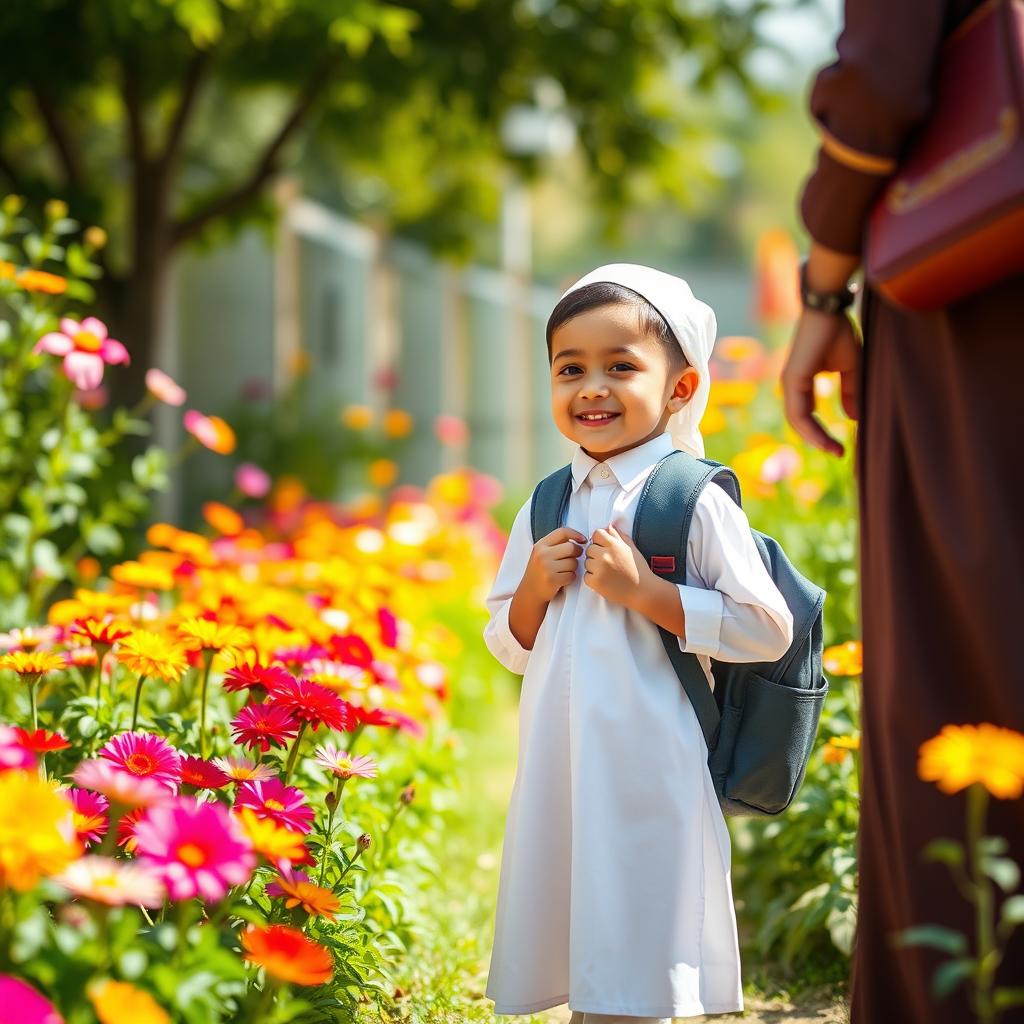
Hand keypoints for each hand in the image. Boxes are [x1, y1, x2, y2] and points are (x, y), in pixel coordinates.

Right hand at [525, 526, 586, 601]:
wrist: (529, 591)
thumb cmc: (540, 571)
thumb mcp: (542, 553)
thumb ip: (556, 544)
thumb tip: (579, 539)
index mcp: (541, 545)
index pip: (562, 532)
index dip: (576, 534)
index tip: (583, 540)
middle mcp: (542, 554)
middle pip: (571, 547)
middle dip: (577, 553)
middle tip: (574, 558)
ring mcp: (546, 567)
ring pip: (573, 562)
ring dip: (573, 567)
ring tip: (565, 570)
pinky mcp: (552, 580)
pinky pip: (572, 575)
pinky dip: (570, 577)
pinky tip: (563, 579)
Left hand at [584, 523, 651, 606]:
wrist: (643, 591)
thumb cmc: (638, 569)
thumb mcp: (630, 548)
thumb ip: (618, 535)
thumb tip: (608, 526)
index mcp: (614, 544)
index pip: (596, 534)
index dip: (599, 541)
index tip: (605, 548)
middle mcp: (605, 555)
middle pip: (589, 548)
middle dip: (596, 554)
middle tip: (608, 563)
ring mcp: (599, 569)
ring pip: (587, 562)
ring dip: (594, 567)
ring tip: (608, 572)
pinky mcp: (595, 582)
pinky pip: (586, 576)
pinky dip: (593, 579)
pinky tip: (605, 580)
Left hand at [781, 308, 860, 457]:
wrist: (830, 309)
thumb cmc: (838, 333)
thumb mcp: (849, 369)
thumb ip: (849, 393)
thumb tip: (853, 418)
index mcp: (802, 383)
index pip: (808, 415)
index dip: (822, 432)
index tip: (840, 447)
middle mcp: (792, 385)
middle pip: (801, 422)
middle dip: (819, 440)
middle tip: (839, 454)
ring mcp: (789, 383)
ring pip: (797, 421)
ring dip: (815, 438)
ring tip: (833, 450)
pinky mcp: (792, 379)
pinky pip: (797, 411)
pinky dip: (809, 427)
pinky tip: (822, 438)